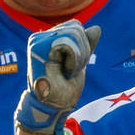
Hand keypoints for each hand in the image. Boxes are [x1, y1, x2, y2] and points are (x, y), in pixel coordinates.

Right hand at [15, 20, 101, 134]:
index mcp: (49, 38)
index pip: (76, 27)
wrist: (52, 107)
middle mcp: (41, 36)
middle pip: (76, 28)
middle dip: (82, 52)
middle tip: (70, 71)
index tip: (72, 66)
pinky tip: (64, 72)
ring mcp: (38, 40)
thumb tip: (96, 28)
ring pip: (74, 34)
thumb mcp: (79, 63)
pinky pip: (69, 44)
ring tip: (66, 72)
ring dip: (78, 58)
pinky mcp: (38, 47)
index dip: (83, 47)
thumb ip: (86, 46)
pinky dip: (73, 60)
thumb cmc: (64, 89)